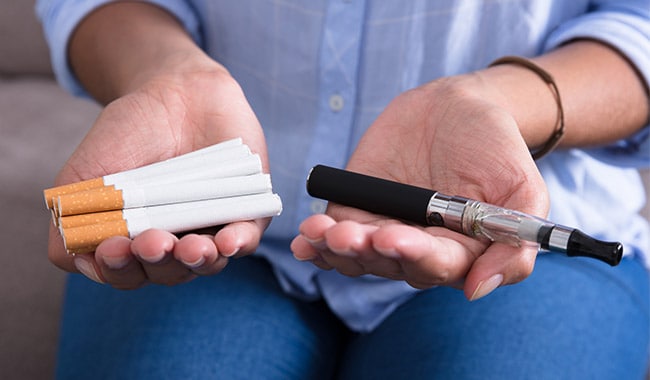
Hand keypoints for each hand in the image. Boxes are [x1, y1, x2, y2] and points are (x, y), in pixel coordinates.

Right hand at [49, 61, 269, 288]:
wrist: (175, 91)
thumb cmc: (127, 137)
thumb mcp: (83, 176)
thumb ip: (69, 224)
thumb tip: (80, 262)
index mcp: (135, 242)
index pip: (127, 272)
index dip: (119, 269)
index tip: (111, 247)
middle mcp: (175, 243)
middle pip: (168, 272)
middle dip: (157, 262)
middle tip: (150, 242)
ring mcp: (212, 229)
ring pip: (208, 261)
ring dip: (196, 260)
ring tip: (188, 247)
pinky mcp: (247, 211)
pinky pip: (248, 237)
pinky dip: (239, 243)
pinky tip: (228, 242)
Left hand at [291, 74, 548, 299]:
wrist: (456, 107)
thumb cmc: (495, 147)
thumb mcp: (524, 189)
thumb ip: (515, 241)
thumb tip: (477, 289)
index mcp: (459, 251)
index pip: (436, 265)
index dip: (414, 255)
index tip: (395, 238)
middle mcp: (417, 248)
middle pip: (388, 264)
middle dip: (368, 251)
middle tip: (350, 236)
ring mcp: (382, 230)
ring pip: (356, 255)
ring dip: (337, 250)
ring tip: (322, 233)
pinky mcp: (354, 210)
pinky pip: (333, 234)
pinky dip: (317, 241)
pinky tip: (305, 239)